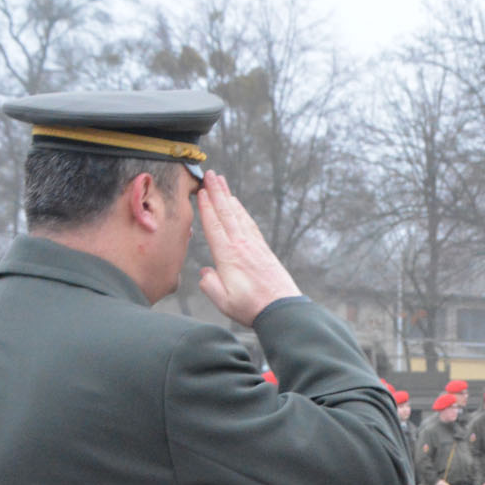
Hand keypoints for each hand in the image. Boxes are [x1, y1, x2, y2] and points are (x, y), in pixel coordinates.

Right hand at [196, 172, 302, 326]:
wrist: (283, 310)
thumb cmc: (252, 308)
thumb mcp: (223, 301)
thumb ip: (209, 285)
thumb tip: (205, 272)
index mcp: (228, 256)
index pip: (214, 226)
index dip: (207, 207)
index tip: (201, 191)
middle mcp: (242, 246)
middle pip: (227, 214)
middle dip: (218, 192)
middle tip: (211, 174)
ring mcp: (255, 247)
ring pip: (239, 216)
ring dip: (229, 198)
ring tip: (223, 184)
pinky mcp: (264, 251)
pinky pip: (251, 226)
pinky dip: (243, 213)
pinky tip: (239, 208)